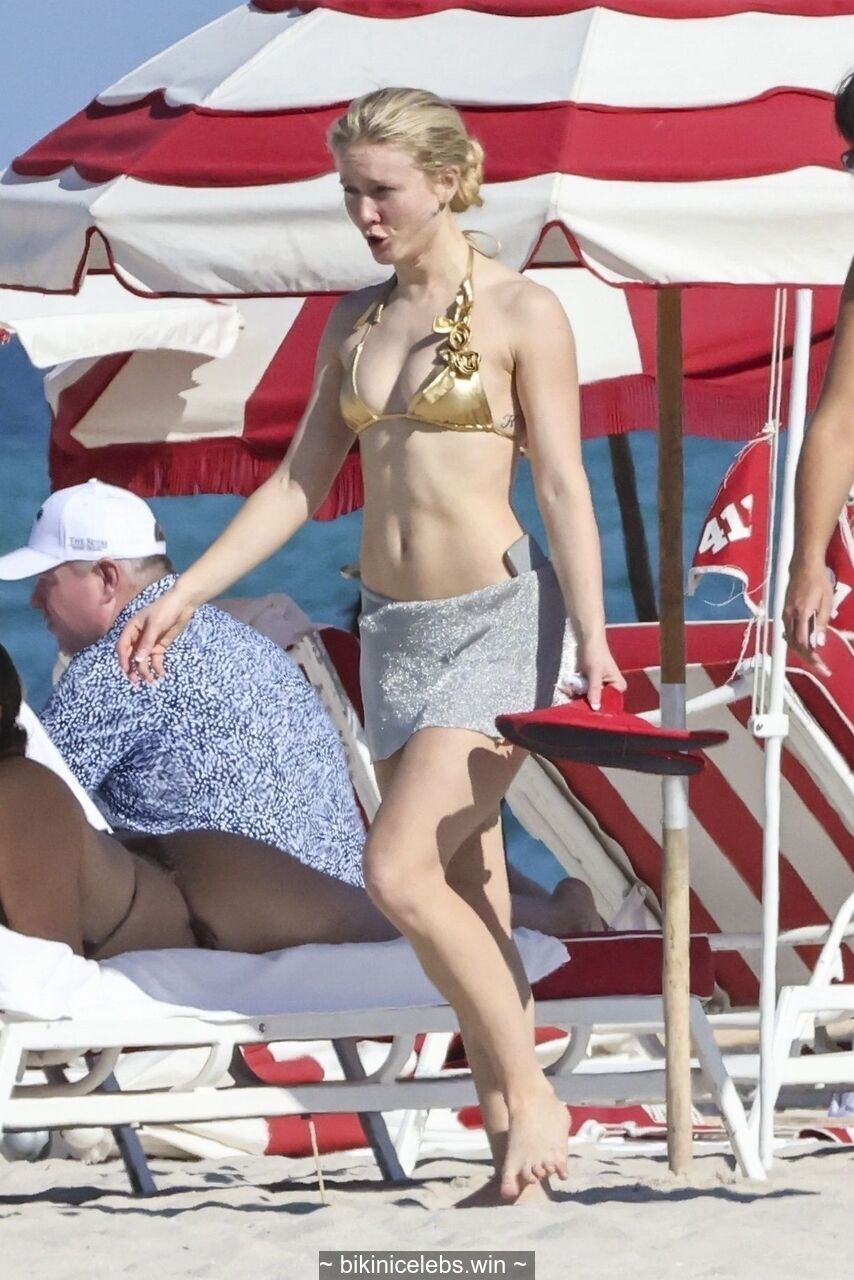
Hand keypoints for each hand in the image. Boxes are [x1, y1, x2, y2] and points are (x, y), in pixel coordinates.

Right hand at [116, 590, 196, 682]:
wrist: (183, 604)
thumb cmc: (165, 610)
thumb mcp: (155, 625)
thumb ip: (146, 643)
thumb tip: (137, 661)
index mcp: (131, 629)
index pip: (123, 647)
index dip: (124, 660)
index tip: (127, 671)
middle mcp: (137, 638)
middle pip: (131, 656)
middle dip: (133, 670)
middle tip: (137, 682)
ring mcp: (148, 643)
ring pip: (142, 660)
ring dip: (145, 671)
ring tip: (151, 681)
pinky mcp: (159, 646)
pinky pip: (155, 660)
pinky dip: (157, 668)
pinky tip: (161, 675)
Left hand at [567, 635, 626, 710]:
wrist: (588, 639)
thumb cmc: (595, 653)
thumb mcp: (595, 673)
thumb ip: (595, 690)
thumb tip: (596, 708)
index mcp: (618, 686)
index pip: (609, 703)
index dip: (598, 706)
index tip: (585, 708)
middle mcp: (611, 688)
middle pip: (598, 700)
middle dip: (585, 700)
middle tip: (572, 695)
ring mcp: (600, 685)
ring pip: (589, 696)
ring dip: (578, 694)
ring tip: (568, 689)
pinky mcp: (591, 682)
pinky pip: (584, 691)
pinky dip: (576, 689)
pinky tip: (568, 687)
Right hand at [782, 560, 833, 675]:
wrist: (804, 565)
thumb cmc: (818, 581)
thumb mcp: (826, 601)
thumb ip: (821, 623)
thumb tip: (818, 644)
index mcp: (801, 614)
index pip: (803, 644)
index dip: (812, 658)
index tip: (822, 667)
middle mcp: (789, 617)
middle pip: (794, 645)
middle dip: (807, 658)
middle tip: (821, 667)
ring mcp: (785, 614)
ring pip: (790, 640)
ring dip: (801, 651)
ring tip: (815, 658)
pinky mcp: (785, 612)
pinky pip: (788, 632)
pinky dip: (796, 641)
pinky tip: (805, 644)